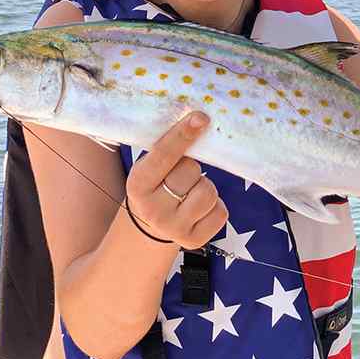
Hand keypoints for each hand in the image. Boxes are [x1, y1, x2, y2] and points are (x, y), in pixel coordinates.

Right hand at [125, 111, 227, 249]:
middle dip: (192, 167)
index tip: (200, 117)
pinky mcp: (194, 241)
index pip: (164, 155)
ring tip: (191, 191)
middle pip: (191, 171)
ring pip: (209, 191)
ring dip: (205, 186)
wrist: (150, 226)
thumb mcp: (149, 167)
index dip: (183, 134)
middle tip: (183, 174)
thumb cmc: (155, 185)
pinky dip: (216, 206)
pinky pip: (221, 212)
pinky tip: (200, 207)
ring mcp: (174, 228)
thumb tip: (197, 119)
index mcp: (138, 184)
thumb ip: (167, 149)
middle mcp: (153, 210)